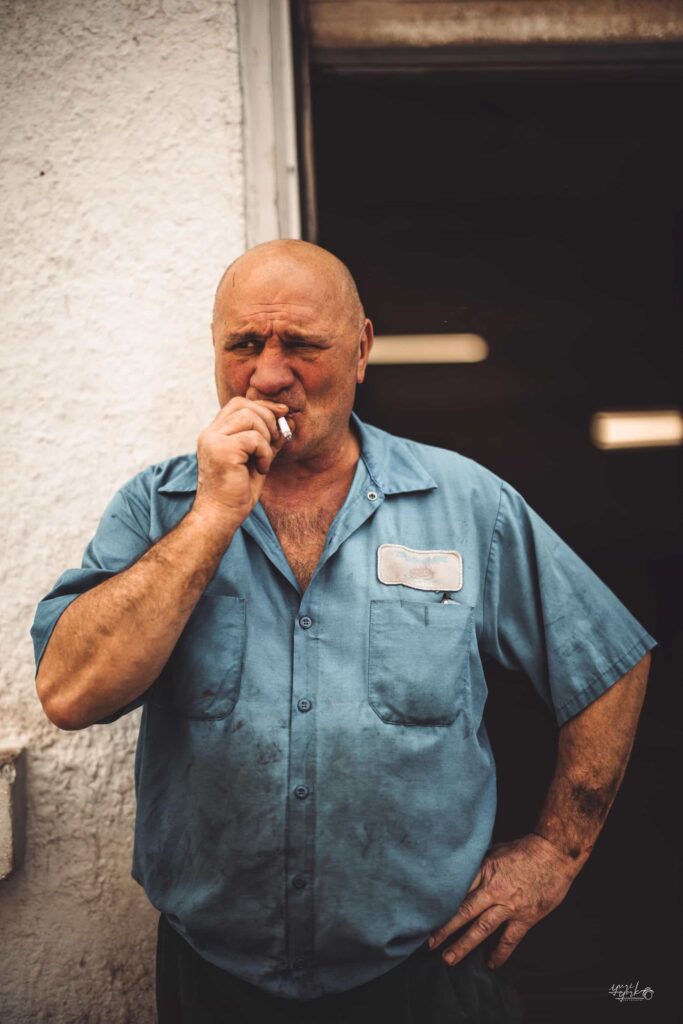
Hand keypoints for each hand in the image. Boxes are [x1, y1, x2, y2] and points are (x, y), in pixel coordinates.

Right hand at [192, 397, 292, 536]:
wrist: (221, 516)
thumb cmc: (238, 492)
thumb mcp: (258, 460)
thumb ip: (269, 440)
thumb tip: (289, 421)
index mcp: (215, 433)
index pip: (239, 404)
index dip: (263, 406)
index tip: (283, 413)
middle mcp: (210, 433)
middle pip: (245, 406)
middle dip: (268, 420)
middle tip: (273, 443)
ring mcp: (213, 440)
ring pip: (250, 418)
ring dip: (266, 438)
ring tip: (264, 459)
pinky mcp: (222, 450)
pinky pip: (254, 438)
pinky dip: (265, 452)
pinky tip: (261, 469)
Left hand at [428, 833, 580, 968]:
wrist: (555, 853)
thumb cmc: (525, 848)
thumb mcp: (496, 850)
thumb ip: (481, 864)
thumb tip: (464, 869)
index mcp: (483, 870)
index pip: (456, 890)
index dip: (440, 904)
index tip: (425, 915)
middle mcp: (493, 889)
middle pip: (463, 912)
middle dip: (444, 929)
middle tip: (429, 944)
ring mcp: (509, 905)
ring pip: (481, 929)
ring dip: (464, 945)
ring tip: (449, 959)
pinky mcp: (525, 917)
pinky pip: (509, 939)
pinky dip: (499, 952)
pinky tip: (490, 963)